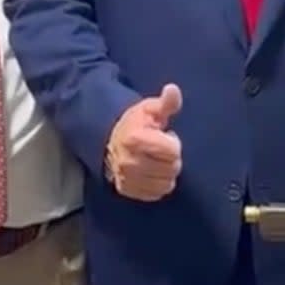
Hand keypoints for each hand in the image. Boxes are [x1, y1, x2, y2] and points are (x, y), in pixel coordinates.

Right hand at [104, 83, 182, 201]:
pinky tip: (152, 172)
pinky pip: (157, 194)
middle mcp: (128, 162)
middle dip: (172, 158)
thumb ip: (166, 102)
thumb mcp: (151, 108)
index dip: (173, 142)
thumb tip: (172, 89)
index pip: (173, 151)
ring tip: (156, 159)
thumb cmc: (137, 123)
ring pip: (166, 183)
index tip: (164, 136)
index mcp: (134, 139)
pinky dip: (159, 184)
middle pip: (172, 168)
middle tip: (160, 149)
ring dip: (166, 172)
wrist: (110, 140)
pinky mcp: (127, 190)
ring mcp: (126, 178)